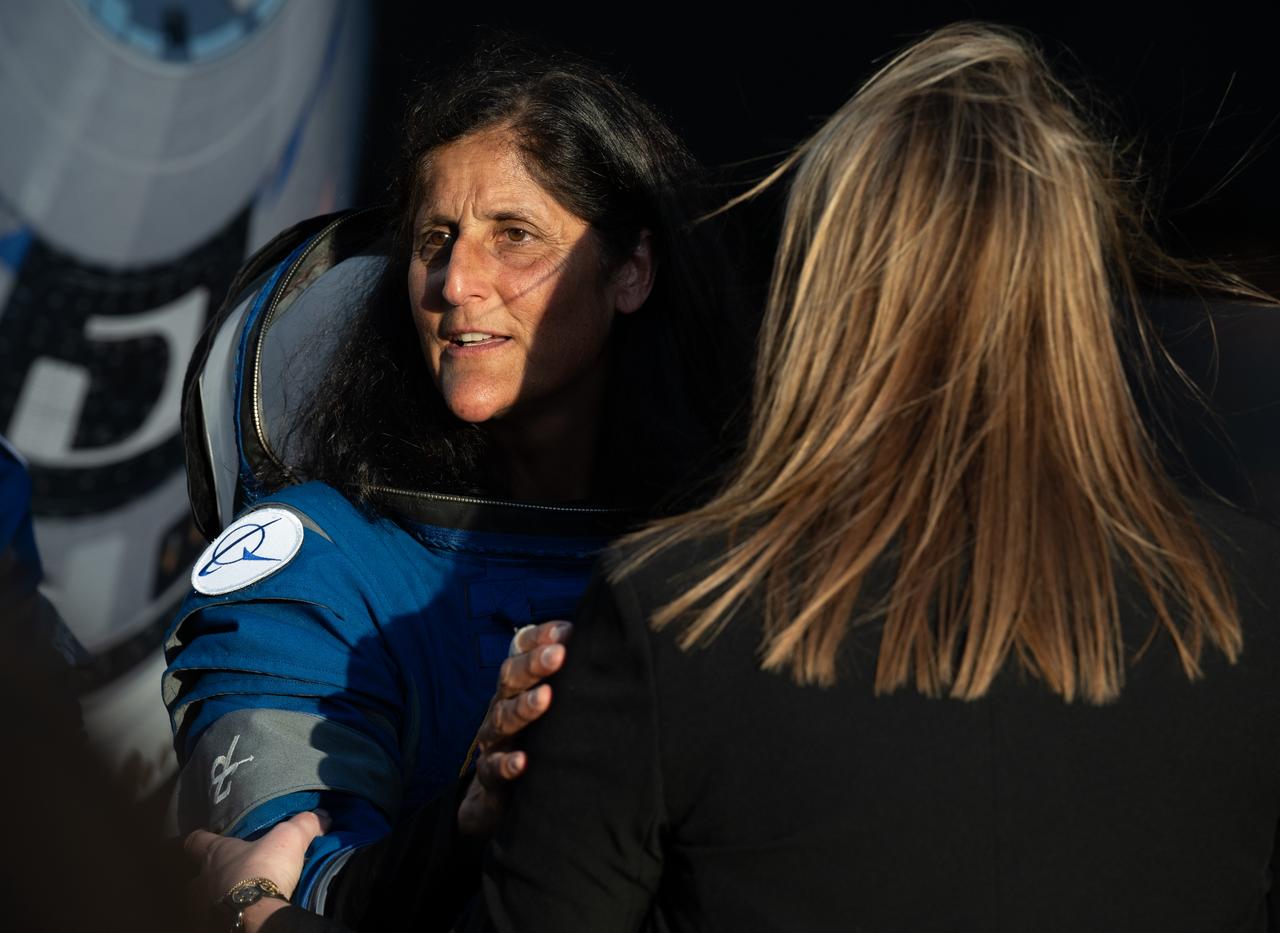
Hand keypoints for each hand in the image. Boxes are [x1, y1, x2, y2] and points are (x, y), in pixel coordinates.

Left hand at [185, 810, 328, 914]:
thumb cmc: (264, 869)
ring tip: (239, 901)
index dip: (202, 838)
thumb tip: (323, 816)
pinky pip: (215, 921)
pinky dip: (225, 918)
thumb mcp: (290, 838)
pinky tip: (242, 916)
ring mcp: (202, 909)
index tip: (209, 838)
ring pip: (204, 902)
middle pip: (197, 876)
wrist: (256, 915)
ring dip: (218, 900)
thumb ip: (304, 824)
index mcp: (214, 854)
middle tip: (231, 876)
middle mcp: (201, 881)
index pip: (196, 840)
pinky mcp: (210, 928)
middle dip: (211, 877)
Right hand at [457, 620, 570, 836]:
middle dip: (533, 665)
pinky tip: (522, 761)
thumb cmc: (537, 735)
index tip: (567, 631)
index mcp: (518, 683)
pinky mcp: (489, 775)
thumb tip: (612, 642)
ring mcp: (494, 739)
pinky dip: (506, 764)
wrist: (498, 792)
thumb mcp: (552, 702)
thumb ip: (573, 675)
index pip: (521, 650)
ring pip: (502, 718)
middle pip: (510, 678)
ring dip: (523, 707)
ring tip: (545, 698)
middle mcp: (502, 705)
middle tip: (558, 655)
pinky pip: (492, 768)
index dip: (540, 637)